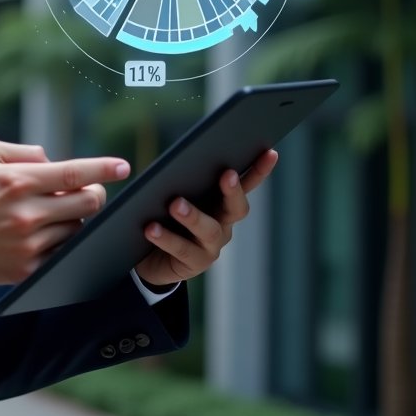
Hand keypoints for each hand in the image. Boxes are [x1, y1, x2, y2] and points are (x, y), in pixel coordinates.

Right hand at [0, 140, 129, 284]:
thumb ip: (26, 152)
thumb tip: (55, 162)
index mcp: (19, 181)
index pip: (74, 173)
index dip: (103, 169)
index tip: (123, 166)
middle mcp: (28, 213)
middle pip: (87, 203)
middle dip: (95, 194)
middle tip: (88, 190)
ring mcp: (29, 244)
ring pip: (78, 229)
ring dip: (75, 219)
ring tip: (55, 213)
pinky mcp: (28, 269)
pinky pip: (65, 254)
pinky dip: (65, 242)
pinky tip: (53, 234)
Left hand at [135, 149, 278, 288]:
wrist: (145, 257)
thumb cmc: (160, 215)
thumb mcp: (165, 193)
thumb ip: (168, 177)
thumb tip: (150, 161)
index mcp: (220, 202)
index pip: (245, 183)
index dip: (259, 170)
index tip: (270, 152)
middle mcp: (222, 224)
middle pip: (236, 208)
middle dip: (233, 191)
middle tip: (227, 174)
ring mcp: (211, 246)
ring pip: (209, 230)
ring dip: (193, 216)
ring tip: (175, 204)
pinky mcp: (193, 264)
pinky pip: (181, 249)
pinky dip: (166, 237)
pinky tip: (150, 228)